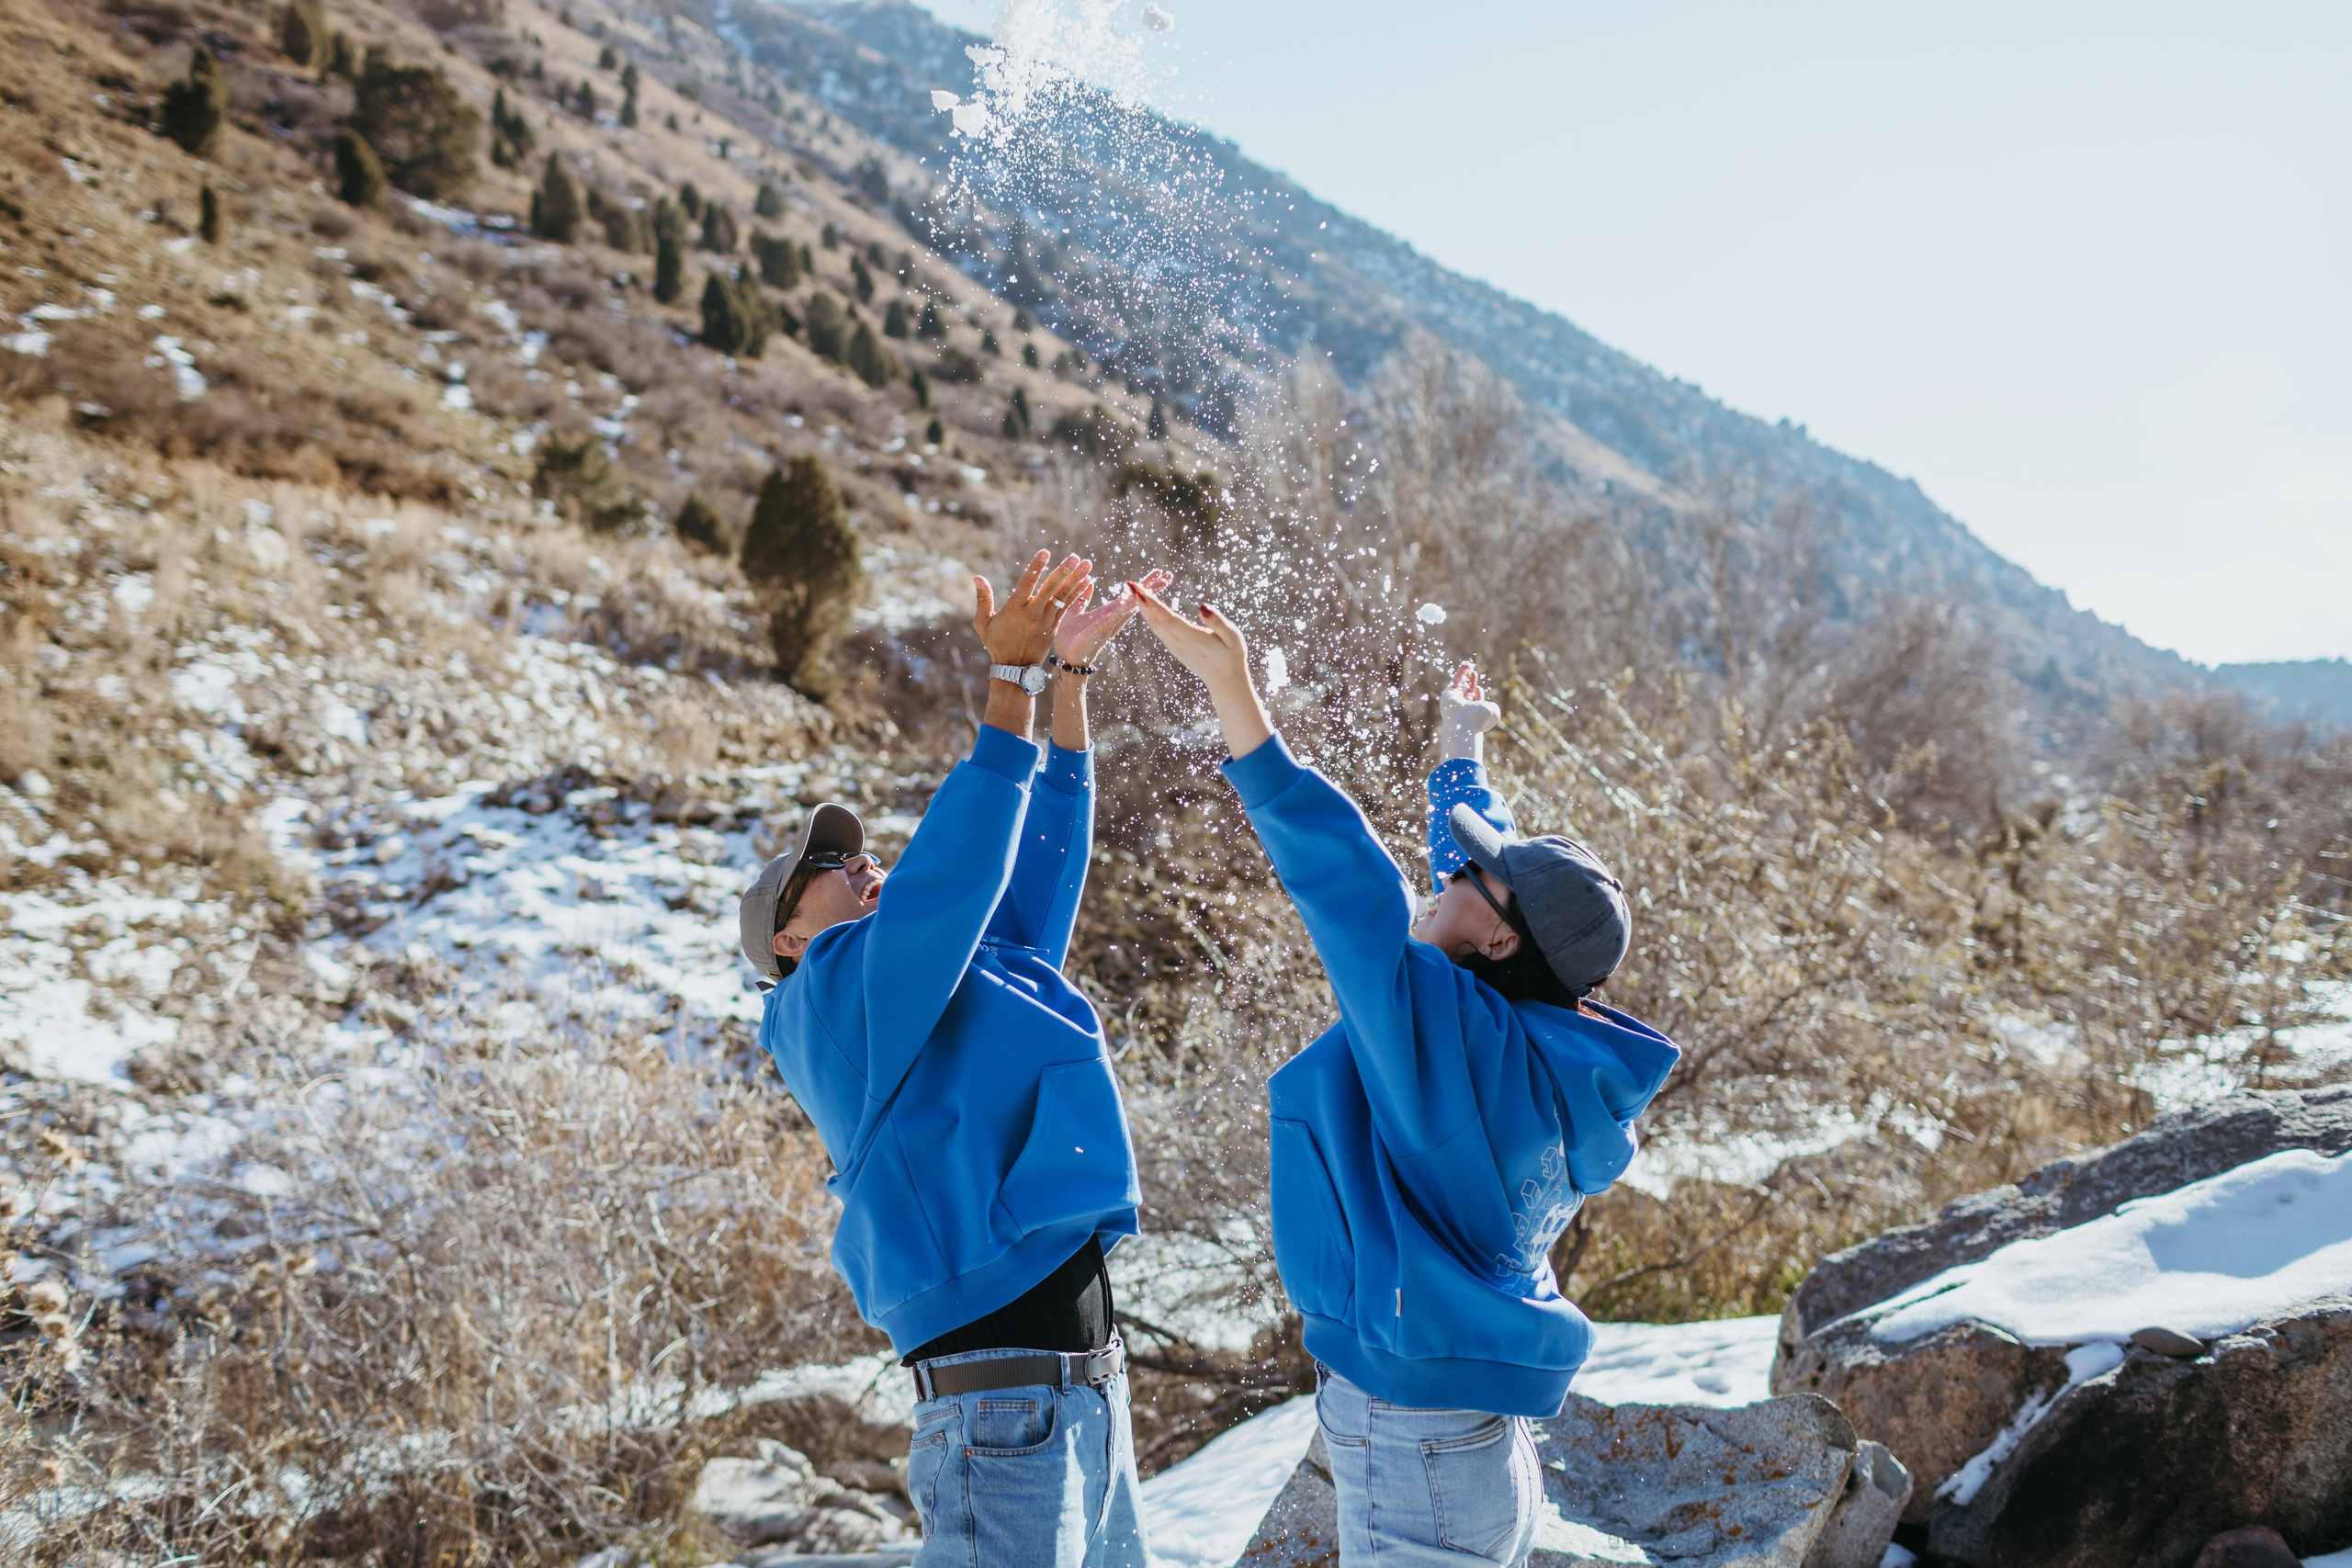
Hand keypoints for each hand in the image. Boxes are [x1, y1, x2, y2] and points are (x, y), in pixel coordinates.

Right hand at [973, 551, 1091, 668]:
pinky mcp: (1054, 627)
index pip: (1027, 584)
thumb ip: (983, 599)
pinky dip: (1076, 594)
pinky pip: (1067, 608)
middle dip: (1063, 572)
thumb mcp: (983, 623)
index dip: (1037, 567)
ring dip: (1075, 580)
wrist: (1014, 669)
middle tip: (1074, 557)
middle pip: (1050, 589)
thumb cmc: (996, 644)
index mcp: (1015, 610)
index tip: (1045, 552)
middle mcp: (1032, 614)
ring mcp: (1045, 621)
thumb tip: (977, 577)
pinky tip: (1086, 581)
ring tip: (1086, 564)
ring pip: (1062, 597)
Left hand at [1056, 568, 1172, 666]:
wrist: (1064, 657)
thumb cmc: (1069, 638)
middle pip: (1138, 599)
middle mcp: (1114, 617)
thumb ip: (1082, 599)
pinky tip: (1140, 596)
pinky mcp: (1105, 627)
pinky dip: (1129, 604)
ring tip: (1162, 581)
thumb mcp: (1075, 612)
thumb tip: (1088, 582)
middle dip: (1153, 587)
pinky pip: (1119, 613)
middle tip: (1167, 575)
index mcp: (1108, 613)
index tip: (1157, 573)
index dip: (1143, 585)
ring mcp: (1112, 622)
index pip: (1130, 596)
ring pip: (1134, 604)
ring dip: (1148, 593)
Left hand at [1132, 583, 1249, 691]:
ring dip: (1144, 608)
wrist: (1225, 681)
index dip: (1152, 605)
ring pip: (1154, 626)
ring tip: (1135, 591)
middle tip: (1130, 584)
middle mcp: (1179, 644)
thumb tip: (1202, 606)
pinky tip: (1146, 607)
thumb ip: (1217, 621)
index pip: (1168, 619)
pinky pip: (1158, 630)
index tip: (1139, 591)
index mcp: (1192, 639)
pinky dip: (1150, 616)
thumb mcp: (1233, 637)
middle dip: (1142, 602)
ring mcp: (1175, 647)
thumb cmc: (1232, 657)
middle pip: (1155, 621)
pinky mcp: (1175, 648)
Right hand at [1438, 661, 1502, 761]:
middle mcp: (1463, 708)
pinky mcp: (1449, 694)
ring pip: (1461, 685)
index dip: (1478, 693)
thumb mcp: (1493, 712)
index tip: (1478, 689)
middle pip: (1467, 692)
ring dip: (1465, 676)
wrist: (1464, 723)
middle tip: (1474, 673)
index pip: (1475, 700)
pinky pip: (1456, 681)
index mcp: (1472, 714)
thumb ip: (1492, 707)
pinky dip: (1461, 673)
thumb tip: (1487, 705)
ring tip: (1470, 666)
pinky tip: (1466, 665)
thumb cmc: (1480, 719)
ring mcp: (1456, 701)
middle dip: (1471, 682)